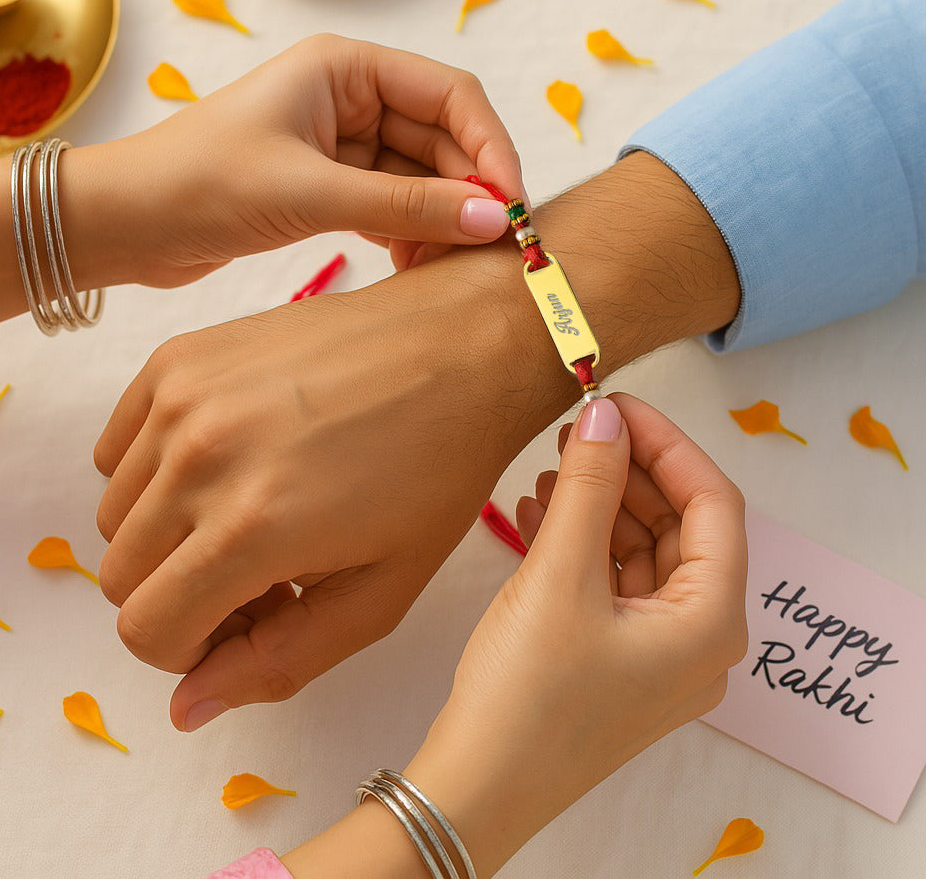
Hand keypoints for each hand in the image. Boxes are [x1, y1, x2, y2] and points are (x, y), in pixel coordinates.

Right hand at [93, 154, 740, 732]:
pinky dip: (157, 473)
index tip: (255, 616)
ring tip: (253, 511)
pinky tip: (231, 462)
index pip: (146, 632)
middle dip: (183, 595)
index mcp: (252, 525)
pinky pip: (119, 447)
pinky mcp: (180, 356)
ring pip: (115, 512)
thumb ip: (280, 660)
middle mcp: (199, 455)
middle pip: (121, 576)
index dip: (198, 647)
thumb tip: (186, 705)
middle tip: (263, 569)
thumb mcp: (382, 591)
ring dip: (170, 534)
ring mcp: (182, 395)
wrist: (458, 346)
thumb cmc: (439, 470)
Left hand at [100, 34, 523, 287]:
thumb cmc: (200, 185)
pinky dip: (409, 232)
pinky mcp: (328, 185)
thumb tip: (494, 218)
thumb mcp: (311, 192)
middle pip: (442, 138)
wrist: (126, 225)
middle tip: (491, 250)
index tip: (512, 205)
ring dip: (442, 217)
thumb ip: (406, 204)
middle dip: (469, 191)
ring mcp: (340, 142)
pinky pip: (392, 203)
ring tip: (452, 266)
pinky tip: (414, 266)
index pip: (450, 95)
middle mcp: (349, 96)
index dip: (490, 147)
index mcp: (345, 68)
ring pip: (420, 176)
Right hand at [402, 394, 747, 877]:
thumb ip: (590, 486)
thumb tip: (606, 415)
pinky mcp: (617, 662)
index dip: (667, 443)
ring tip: (549, 473)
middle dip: (627, 473)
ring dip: (599, 507)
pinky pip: (612, 584)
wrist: (477, 786)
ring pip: (640, 553)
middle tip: (577, 432)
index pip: (713, 503)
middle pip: (677, 527)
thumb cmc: (528, 691)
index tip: (616, 404)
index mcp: (710, 621)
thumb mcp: (560, 574)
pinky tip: (535, 517)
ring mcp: (657, 655)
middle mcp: (697, 639)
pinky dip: (580, 545)